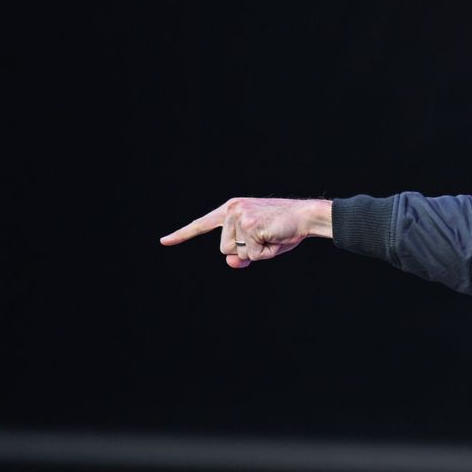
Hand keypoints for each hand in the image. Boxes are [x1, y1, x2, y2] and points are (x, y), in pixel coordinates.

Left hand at [159, 197, 331, 268]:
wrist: (307, 216)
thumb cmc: (284, 230)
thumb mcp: (259, 244)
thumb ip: (242, 254)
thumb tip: (230, 261)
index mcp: (231, 209)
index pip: (202, 224)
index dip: (182, 234)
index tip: (164, 241)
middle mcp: (232, 210)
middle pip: (225, 249)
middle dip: (246, 251)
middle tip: (267, 237)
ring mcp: (239, 216)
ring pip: (236, 252)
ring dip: (256, 251)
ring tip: (272, 236)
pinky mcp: (249, 225)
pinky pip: (252, 254)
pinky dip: (266, 253)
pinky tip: (275, 237)